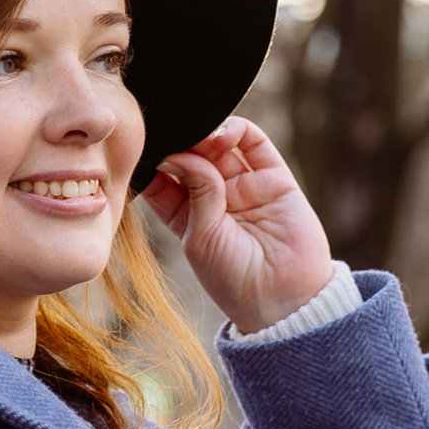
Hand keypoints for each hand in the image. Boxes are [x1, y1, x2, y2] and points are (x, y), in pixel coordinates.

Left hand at [142, 117, 334, 333]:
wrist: (283, 299)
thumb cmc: (234, 279)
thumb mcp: (200, 237)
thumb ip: (194, 191)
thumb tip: (181, 153)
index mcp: (188, 217)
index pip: (164, 180)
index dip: (155, 162)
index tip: (144, 151)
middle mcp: (216, 199)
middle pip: (192, 157)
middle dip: (181, 143)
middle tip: (170, 135)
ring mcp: (245, 186)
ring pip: (220, 146)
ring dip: (205, 134)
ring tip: (198, 139)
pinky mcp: (274, 178)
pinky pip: (254, 143)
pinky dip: (235, 130)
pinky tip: (219, 135)